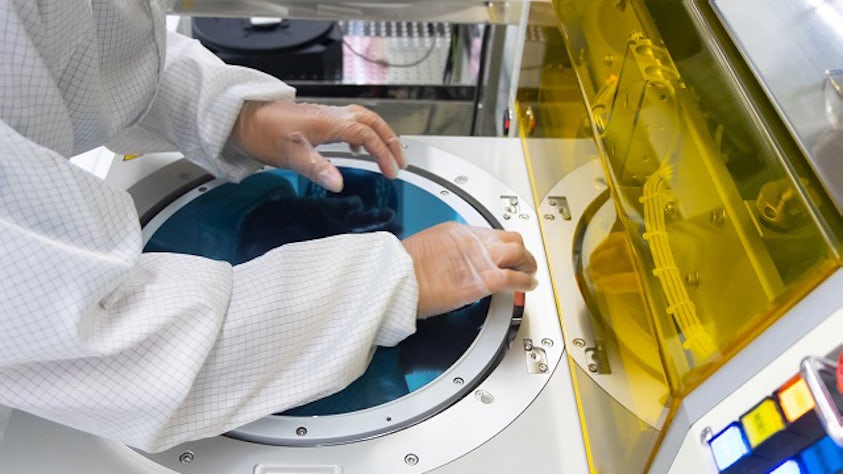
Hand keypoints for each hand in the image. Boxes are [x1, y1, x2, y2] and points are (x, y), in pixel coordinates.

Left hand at [231, 101, 406, 191]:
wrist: (242, 118)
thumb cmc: (262, 133)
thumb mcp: (290, 155)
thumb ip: (317, 168)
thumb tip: (339, 183)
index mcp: (328, 123)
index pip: (367, 135)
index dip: (383, 154)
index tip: (392, 172)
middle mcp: (330, 115)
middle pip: (372, 122)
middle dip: (391, 141)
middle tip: (401, 161)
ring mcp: (325, 116)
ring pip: (363, 119)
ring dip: (379, 135)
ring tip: (388, 154)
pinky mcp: (317, 120)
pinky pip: (350, 121)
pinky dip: (363, 133)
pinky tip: (356, 146)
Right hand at [401, 222, 537, 317]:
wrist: (397, 278)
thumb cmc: (403, 269)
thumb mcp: (425, 249)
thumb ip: (443, 253)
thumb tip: (449, 264)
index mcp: (456, 232)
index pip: (489, 233)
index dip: (500, 245)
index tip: (502, 253)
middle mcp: (473, 240)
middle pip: (510, 238)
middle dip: (520, 250)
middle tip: (524, 260)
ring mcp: (481, 258)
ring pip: (519, 252)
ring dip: (527, 263)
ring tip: (530, 272)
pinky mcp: (484, 279)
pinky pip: (515, 277)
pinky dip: (526, 281)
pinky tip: (529, 286)